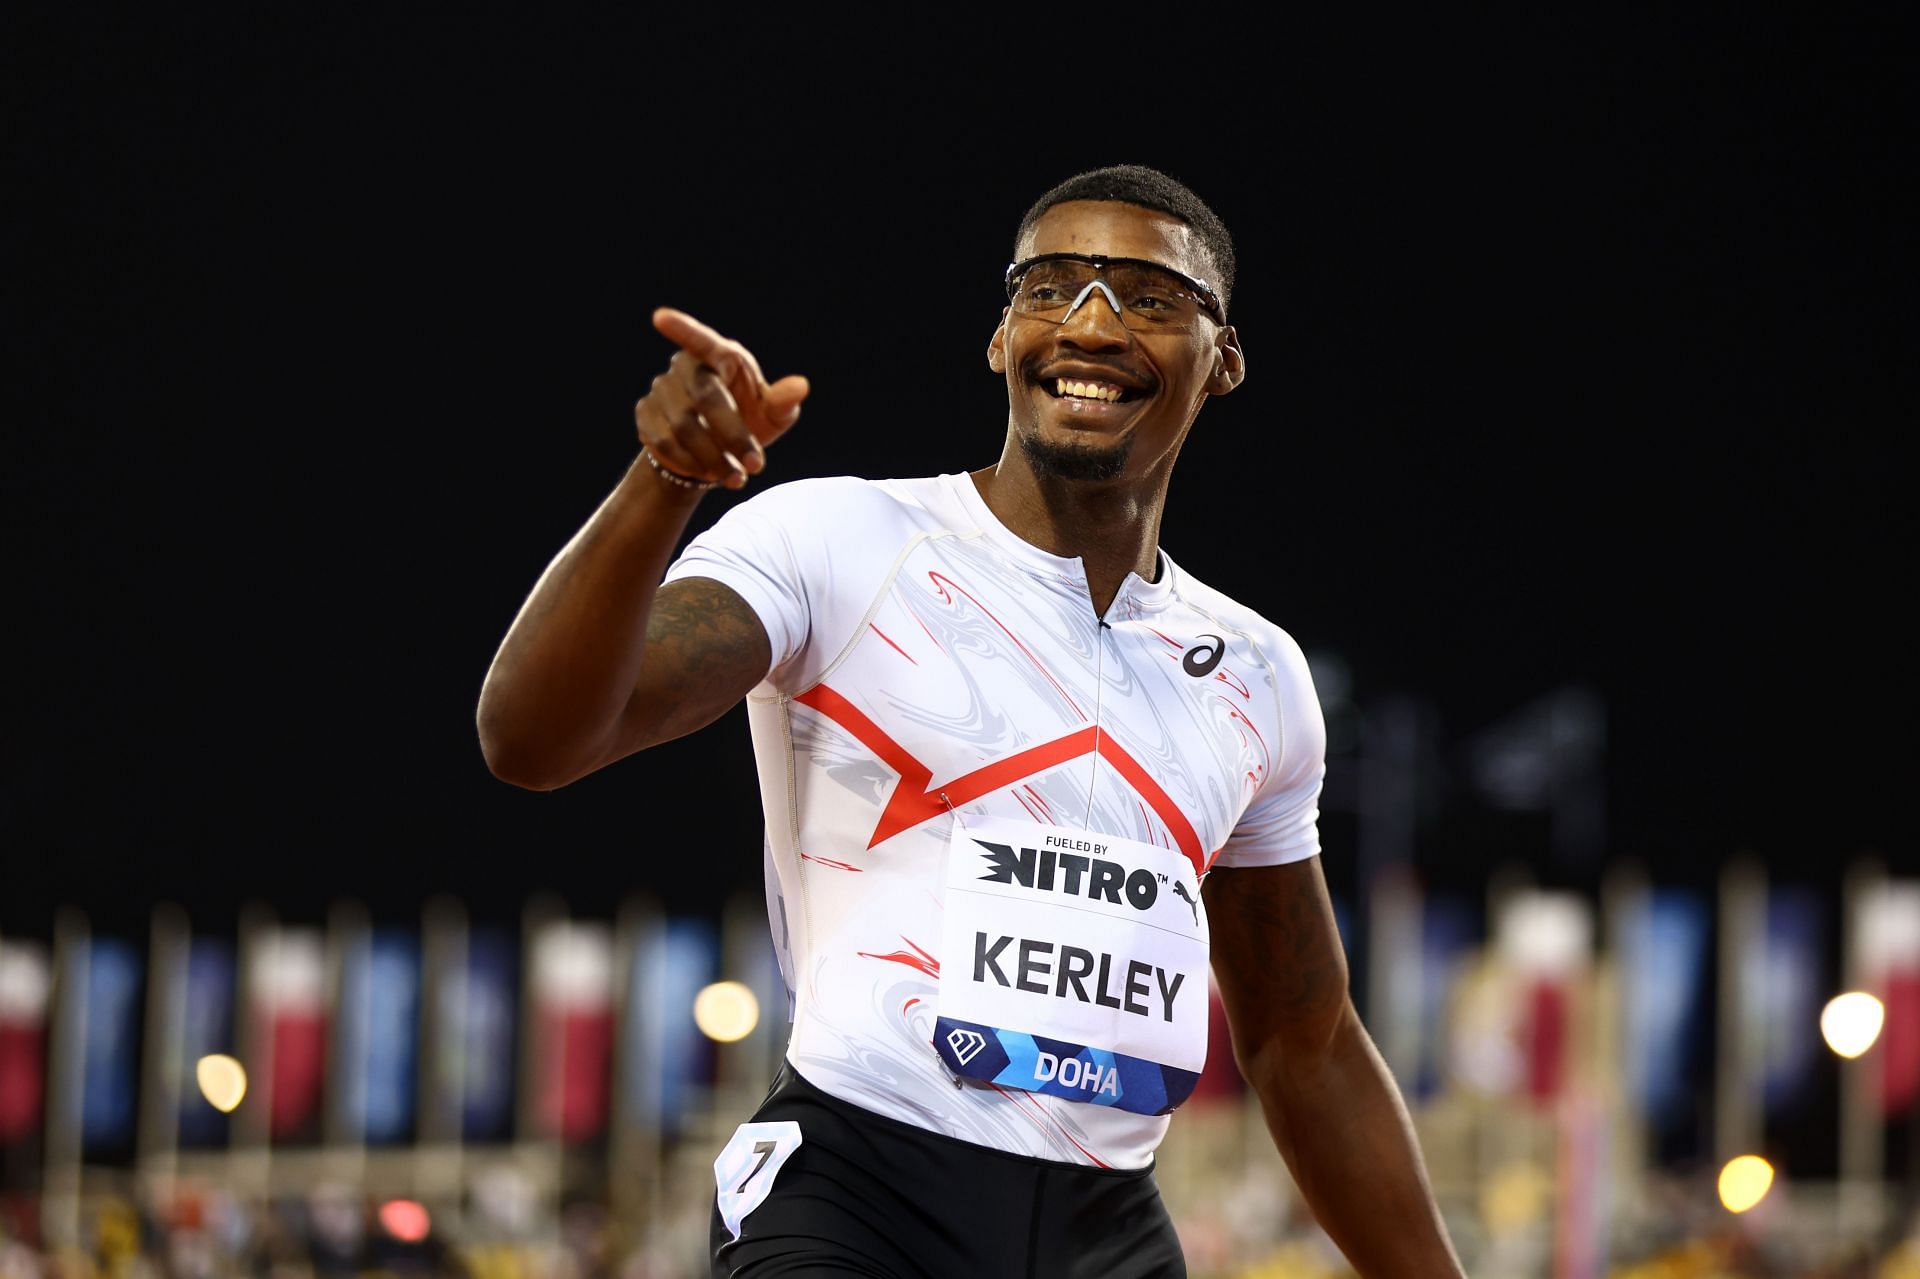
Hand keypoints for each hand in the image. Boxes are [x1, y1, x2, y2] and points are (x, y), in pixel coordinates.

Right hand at [636, 308, 809, 488]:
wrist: (714, 452)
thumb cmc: (749, 420)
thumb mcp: (772, 415)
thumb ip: (783, 401)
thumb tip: (800, 387)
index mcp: (720, 356)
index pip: (701, 340)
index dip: (681, 328)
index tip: (660, 318)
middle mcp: (685, 367)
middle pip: (705, 397)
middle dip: (733, 434)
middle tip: (756, 464)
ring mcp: (661, 389)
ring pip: (683, 426)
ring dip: (714, 457)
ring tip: (736, 477)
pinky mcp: (646, 414)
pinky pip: (664, 442)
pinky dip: (691, 463)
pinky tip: (708, 472)